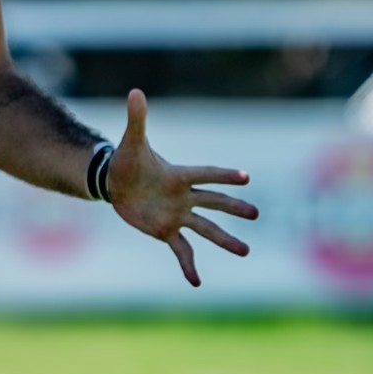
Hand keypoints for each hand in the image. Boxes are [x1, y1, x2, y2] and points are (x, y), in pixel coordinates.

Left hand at [107, 88, 256, 286]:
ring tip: (246, 251)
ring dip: (225, 240)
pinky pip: (182, 250)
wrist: (116, 182)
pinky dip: (189, 265)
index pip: (205, 174)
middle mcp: (184, 196)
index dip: (222, 175)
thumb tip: (134, 92)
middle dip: (233, 208)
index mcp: (179, 175)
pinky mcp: (167, 231)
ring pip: (206, 229)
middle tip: (256, 214)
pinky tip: (197, 282)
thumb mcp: (131, 142)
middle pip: (214, 202)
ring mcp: (178, 215)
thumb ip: (137, 119)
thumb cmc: (127, 161)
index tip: (245, 177)